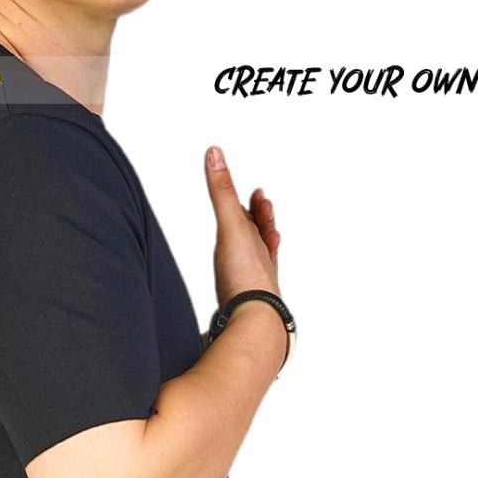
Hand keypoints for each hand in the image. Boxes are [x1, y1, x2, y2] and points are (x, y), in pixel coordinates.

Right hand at [205, 145, 279, 304]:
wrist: (253, 324)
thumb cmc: (247, 278)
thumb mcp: (232, 225)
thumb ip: (222, 192)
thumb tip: (215, 153)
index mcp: (262, 245)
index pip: (261, 221)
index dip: (259, 207)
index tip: (259, 196)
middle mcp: (261, 267)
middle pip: (261, 245)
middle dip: (259, 230)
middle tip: (261, 218)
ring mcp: (253, 292)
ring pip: (254, 272)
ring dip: (252, 262)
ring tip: (249, 258)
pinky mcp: (241, 313)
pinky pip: (242, 298)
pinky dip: (239, 293)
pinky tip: (234, 299)